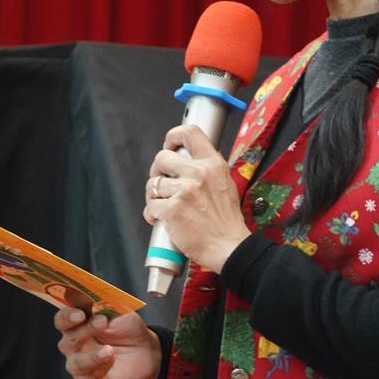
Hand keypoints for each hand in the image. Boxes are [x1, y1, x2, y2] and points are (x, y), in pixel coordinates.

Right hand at [54, 309, 161, 378]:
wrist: (145, 349)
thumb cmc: (127, 328)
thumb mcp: (120, 311)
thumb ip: (106, 305)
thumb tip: (96, 299)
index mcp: (77, 324)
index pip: (62, 320)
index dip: (67, 316)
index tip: (80, 313)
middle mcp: (74, 345)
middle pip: (67, 341)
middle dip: (84, 331)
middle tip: (102, 322)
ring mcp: (80, 364)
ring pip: (75, 364)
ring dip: (91, 356)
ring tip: (109, 349)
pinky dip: (100, 368)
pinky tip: (111, 359)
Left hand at [144, 125, 250, 273]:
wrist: (229, 246)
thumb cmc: (227, 220)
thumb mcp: (225, 183)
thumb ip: (207, 169)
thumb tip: (187, 162)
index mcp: (213, 164)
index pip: (190, 133)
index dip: (173, 136)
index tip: (169, 146)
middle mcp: (198, 173)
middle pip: (162, 157)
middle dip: (157, 171)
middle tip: (161, 183)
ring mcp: (184, 191)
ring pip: (152, 184)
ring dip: (152, 196)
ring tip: (162, 205)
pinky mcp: (172, 210)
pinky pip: (150, 206)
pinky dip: (151, 214)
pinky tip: (159, 219)